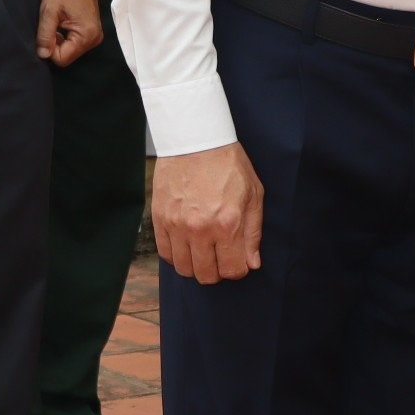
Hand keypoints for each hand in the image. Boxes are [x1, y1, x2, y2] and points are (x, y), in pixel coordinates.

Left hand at [38, 0, 102, 66]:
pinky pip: (76, 44)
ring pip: (71, 51)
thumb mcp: (49, 11)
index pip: (63, 59)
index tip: (45, 34)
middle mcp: (94, 39)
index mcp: (86, 35)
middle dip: (55, 45)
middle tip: (51, 26)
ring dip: (61, 41)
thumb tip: (43, 55)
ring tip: (57, 24)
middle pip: (68, 56)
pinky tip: (63, 25)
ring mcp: (95, 36)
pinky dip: (67, 38)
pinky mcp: (93, 32)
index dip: (49, 49)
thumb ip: (45, 35)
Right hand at [152, 142, 264, 283]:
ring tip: (202, 252)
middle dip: (217, 271)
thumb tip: (252, 263)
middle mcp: (200, 229)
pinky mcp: (160, 218)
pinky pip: (165, 253)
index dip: (238, 269)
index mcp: (228, 224)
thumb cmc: (228, 163)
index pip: (232, 270)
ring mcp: (177, 225)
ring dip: (195, 266)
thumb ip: (253, 232)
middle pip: (207, 275)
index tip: (237, 259)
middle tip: (220, 256)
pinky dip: (176, 255)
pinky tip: (185, 245)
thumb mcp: (254, 194)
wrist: (196, 138)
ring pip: (184, 268)